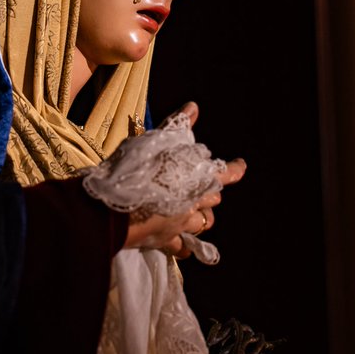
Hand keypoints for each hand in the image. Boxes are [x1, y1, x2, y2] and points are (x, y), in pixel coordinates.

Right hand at [123, 102, 246, 254]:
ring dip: (200, 218)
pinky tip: (181, 242)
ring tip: (190, 214)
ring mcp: (182, 223)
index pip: (225, 173)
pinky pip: (183, 247)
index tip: (241, 166)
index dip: (234, 170)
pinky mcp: (166, 240)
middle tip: (199, 190)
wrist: (113, 205)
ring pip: (203, 223)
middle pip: (213, 199)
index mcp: (195, 177)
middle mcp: (194, 202)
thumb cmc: (134, 170)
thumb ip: (177, 126)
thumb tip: (194, 106)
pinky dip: (183, 245)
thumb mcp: (155, 141)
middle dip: (209, 194)